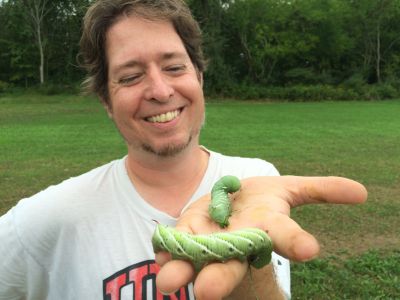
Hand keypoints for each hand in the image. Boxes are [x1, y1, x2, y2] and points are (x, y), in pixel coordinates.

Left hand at [155, 176, 366, 298]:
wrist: (232, 202)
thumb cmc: (263, 200)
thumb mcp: (291, 188)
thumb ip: (321, 189)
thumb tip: (362, 192)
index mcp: (266, 229)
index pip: (284, 237)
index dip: (296, 241)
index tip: (309, 249)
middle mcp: (238, 243)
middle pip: (230, 263)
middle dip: (220, 277)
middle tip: (206, 292)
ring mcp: (211, 242)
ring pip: (196, 260)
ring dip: (182, 270)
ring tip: (167, 283)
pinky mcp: (187, 233)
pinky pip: (175, 243)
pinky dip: (166, 249)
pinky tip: (158, 254)